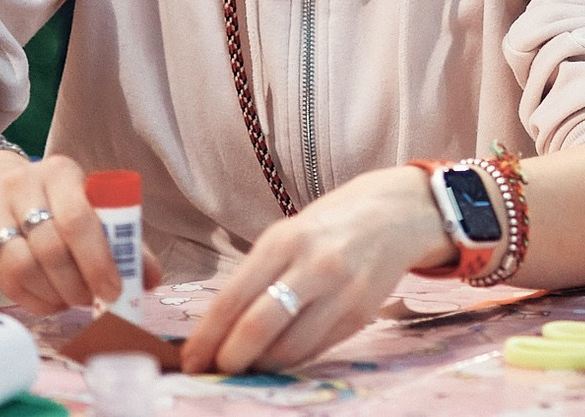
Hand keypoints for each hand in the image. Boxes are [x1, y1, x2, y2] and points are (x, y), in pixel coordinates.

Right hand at [0, 151, 159, 314]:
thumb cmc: (51, 200)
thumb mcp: (86, 203)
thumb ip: (121, 238)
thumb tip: (150, 280)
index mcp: (60, 172)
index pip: (79, 220)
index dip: (97, 262)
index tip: (113, 291)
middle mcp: (21, 185)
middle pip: (50, 248)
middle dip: (76, 285)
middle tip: (89, 301)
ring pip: (23, 268)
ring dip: (53, 295)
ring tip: (69, 301)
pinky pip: (2, 279)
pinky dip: (30, 299)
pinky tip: (47, 301)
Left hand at [183, 166, 450, 374]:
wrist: (395, 214)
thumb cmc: (328, 226)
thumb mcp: (286, 236)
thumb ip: (254, 278)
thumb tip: (216, 330)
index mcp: (284, 241)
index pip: (232, 300)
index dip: (206, 338)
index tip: (189, 360)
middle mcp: (313, 265)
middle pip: (257, 328)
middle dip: (228, 359)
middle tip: (214, 371)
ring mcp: (341, 292)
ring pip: (288, 349)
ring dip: (260, 366)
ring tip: (247, 364)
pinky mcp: (362, 313)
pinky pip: (316, 350)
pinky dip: (291, 360)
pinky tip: (280, 355)